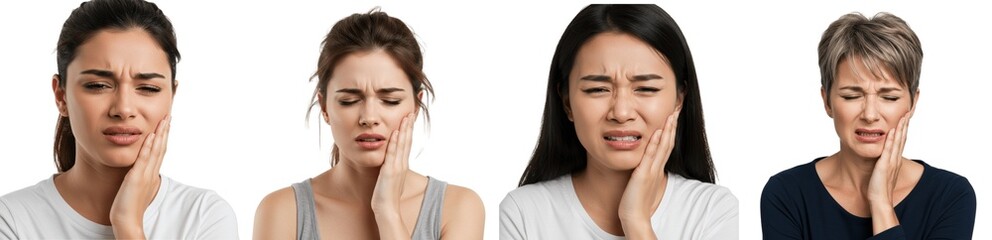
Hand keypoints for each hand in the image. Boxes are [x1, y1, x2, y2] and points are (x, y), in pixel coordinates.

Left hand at [110, 115, 169, 238]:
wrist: (127, 220)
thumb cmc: (128, 207)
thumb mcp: (135, 188)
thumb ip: (138, 178)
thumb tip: (137, 172)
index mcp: (151, 175)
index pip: (160, 152)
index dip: (164, 138)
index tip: (166, 125)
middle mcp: (151, 173)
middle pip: (162, 148)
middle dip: (165, 131)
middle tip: (169, 116)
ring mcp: (145, 175)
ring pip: (156, 151)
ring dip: (160, 134)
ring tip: (164, 120)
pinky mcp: (136, 178)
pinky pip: (144, 159)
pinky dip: (149, 147)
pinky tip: (151, 136)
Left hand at [371, 113, 415, 239]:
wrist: (387, 209)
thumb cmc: (386, 196)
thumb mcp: (391, 179)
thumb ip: (391, 168)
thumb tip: (389, 163)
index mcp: (402, 165)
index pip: (407, 144)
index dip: (409, 131)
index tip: (409, 119)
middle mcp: (402, 164)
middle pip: (407, 141)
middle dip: (409, 126)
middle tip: (411, 112)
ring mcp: (397, 167)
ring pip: (402, 145)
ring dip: (404, 130)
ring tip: (406, 117)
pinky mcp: (389, 171)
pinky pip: (392, 154)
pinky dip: (394, 143)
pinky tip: (394, 133)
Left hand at [618, 110, 678, 238]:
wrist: (635, 217)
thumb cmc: (635, 202)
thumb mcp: (642, 183)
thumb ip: (645, 173)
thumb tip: (644, 166)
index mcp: (656, 169)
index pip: (666, 146)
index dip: (671, 131)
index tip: (673, 117)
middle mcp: (657, 168)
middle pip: (668, 143)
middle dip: (672, 126)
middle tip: (677, 110)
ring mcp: (651, 171)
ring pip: (663, 147)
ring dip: (668, 130)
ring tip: (672, 115)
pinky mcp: (643, 175)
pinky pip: (650, 156)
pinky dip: (655, 143)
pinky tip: (658, 132)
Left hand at [867, 112, 909, 233]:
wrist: (880, 200)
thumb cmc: (879, 188)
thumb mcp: (883, 172)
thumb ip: (884, 163)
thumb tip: (883, 157)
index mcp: (895, 160)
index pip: (901, 141)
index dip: (903, 129)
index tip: (905, 118)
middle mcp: (895, 159)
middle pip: (902, 139)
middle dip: (905, 125)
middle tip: (908, 112)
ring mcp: (891, 162)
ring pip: (897, 142)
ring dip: (900, 129)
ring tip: (903, 116)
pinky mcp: (884, 166)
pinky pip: (888, 150)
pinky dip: (890, 140)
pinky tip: (891, 131)